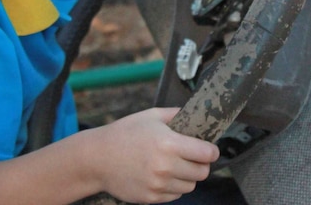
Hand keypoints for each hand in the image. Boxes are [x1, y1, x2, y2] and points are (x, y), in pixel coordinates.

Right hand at [87, 107, 218, 202]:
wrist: (98, 157)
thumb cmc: (125, 133)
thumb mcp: (151, 116)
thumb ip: (177, 114)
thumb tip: (197, 114)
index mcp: (169, 144)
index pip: (207, 154)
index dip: (211, 150)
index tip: (209, 148)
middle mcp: (166, 167)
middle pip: (202, 172)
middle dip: (201, 164)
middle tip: (193, 157)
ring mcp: (158, 184)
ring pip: (190, 186)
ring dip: (187, 176)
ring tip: (175, 165)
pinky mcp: (151, 198)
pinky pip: (175, 195)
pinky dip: (174, 186)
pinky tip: (163, 175)